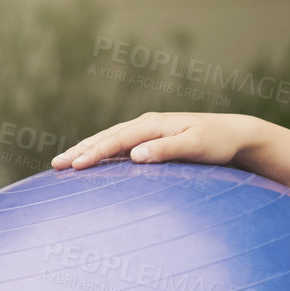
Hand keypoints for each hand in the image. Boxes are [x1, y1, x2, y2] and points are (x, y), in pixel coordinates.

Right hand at [50, 111, 260, 170]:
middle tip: (55, 165)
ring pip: (110, 140)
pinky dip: (102, 153)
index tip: (75, 165)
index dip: (94, 153)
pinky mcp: (152, 140)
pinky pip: (120, 146)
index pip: (116, 140)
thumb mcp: (196, 146)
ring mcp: (148, 131)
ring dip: (86, 150)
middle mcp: (146, 125)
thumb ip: (167, 150)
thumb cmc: (217, 142)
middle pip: (106, 137)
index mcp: (153, 124)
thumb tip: (136, 155)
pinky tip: (92, 163)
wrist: (234, 135)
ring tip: (64, 163)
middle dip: (80, 150)